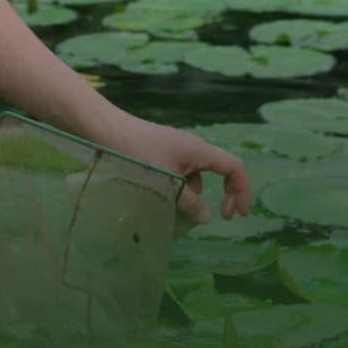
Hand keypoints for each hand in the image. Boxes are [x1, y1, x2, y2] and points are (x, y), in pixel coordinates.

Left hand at [123, 120, 251, 227]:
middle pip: (220, 170)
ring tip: (177, 209)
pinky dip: (178, 187)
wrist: (106, 129)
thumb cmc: (136, 153)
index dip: (242, 191)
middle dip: (223, 193)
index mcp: (199, 150)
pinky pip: (180, 172)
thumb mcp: (166, 183)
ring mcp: (176, 148)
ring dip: (194, 194)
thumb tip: (207, 217)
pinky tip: (161, 196)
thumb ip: (188, 202)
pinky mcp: (161, 152)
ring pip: (197, 175)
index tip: (235, 215)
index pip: (235, 167)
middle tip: (218, 217)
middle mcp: (192, 147)